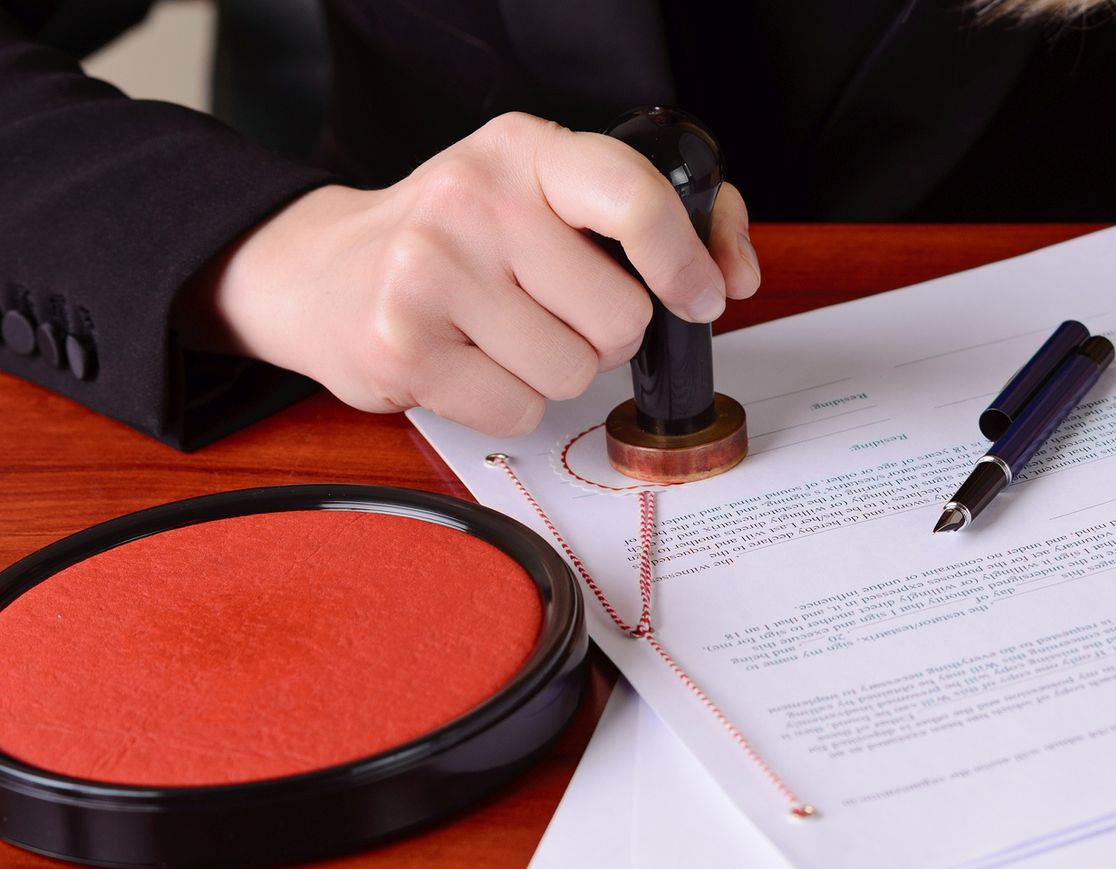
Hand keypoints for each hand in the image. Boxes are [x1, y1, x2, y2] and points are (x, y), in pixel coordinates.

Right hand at [187, 112, 760, 435]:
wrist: (321, 273)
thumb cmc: (460, 239)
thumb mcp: (546, 196)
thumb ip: (656, 220)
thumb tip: (735, 274)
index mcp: (525, 151)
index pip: (634, 195)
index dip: (686, 258)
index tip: (702, 294)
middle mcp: (473, 200)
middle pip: (619, 318)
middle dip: (603, 336)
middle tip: (549, 312)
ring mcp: (431, 272)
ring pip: (572, 375)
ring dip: (550, 373)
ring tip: (498, 335)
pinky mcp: (403, 347)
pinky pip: (518, 411)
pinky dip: (506, 404)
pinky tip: (466, 362)